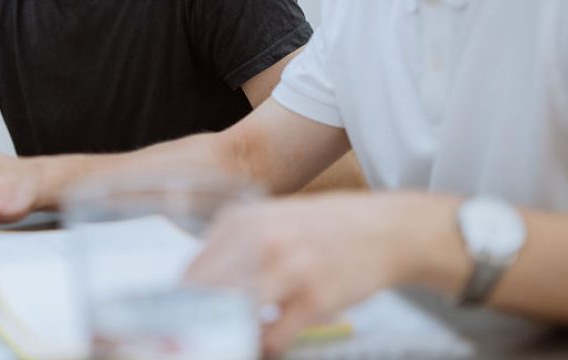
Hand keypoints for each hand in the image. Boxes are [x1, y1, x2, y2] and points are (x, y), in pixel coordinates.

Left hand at [184, 192, 460, 355]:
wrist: (385, 230)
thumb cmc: (322, 229)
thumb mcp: (271, 220)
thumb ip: (233, 247)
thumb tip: (194, 288)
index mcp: (242, 221)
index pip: (192, 273)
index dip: (183, 305)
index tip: (181, 323)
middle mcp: (260, 241)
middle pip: (207, 297)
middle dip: (201, 324)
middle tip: (201, 339)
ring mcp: (288, 269)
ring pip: (237, 318)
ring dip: (232, 337)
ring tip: (235, 341)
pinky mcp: (315, 298)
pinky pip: (273, 338)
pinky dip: (266, 347)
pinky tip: (269, 343)